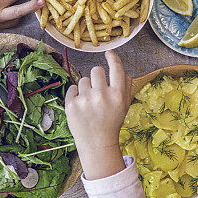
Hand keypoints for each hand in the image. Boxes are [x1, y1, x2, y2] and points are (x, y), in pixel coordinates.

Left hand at [65, 51, 131, 179]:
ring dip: (86, 88)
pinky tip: (81, 106)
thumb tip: (119, 67)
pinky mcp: (71, 105)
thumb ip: (125, 86)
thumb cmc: (111, 122)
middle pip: (96, 70)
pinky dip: (75, 95)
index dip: (113, 58)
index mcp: (118, 95)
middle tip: (97, 90)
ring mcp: (86, 100)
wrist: (97, 143)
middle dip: (96, 77)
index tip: (109, 54)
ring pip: (83, 80)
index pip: (116, 68)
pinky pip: (72, 88)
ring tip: (89, 103)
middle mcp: (102, 95)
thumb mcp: (125, 105)